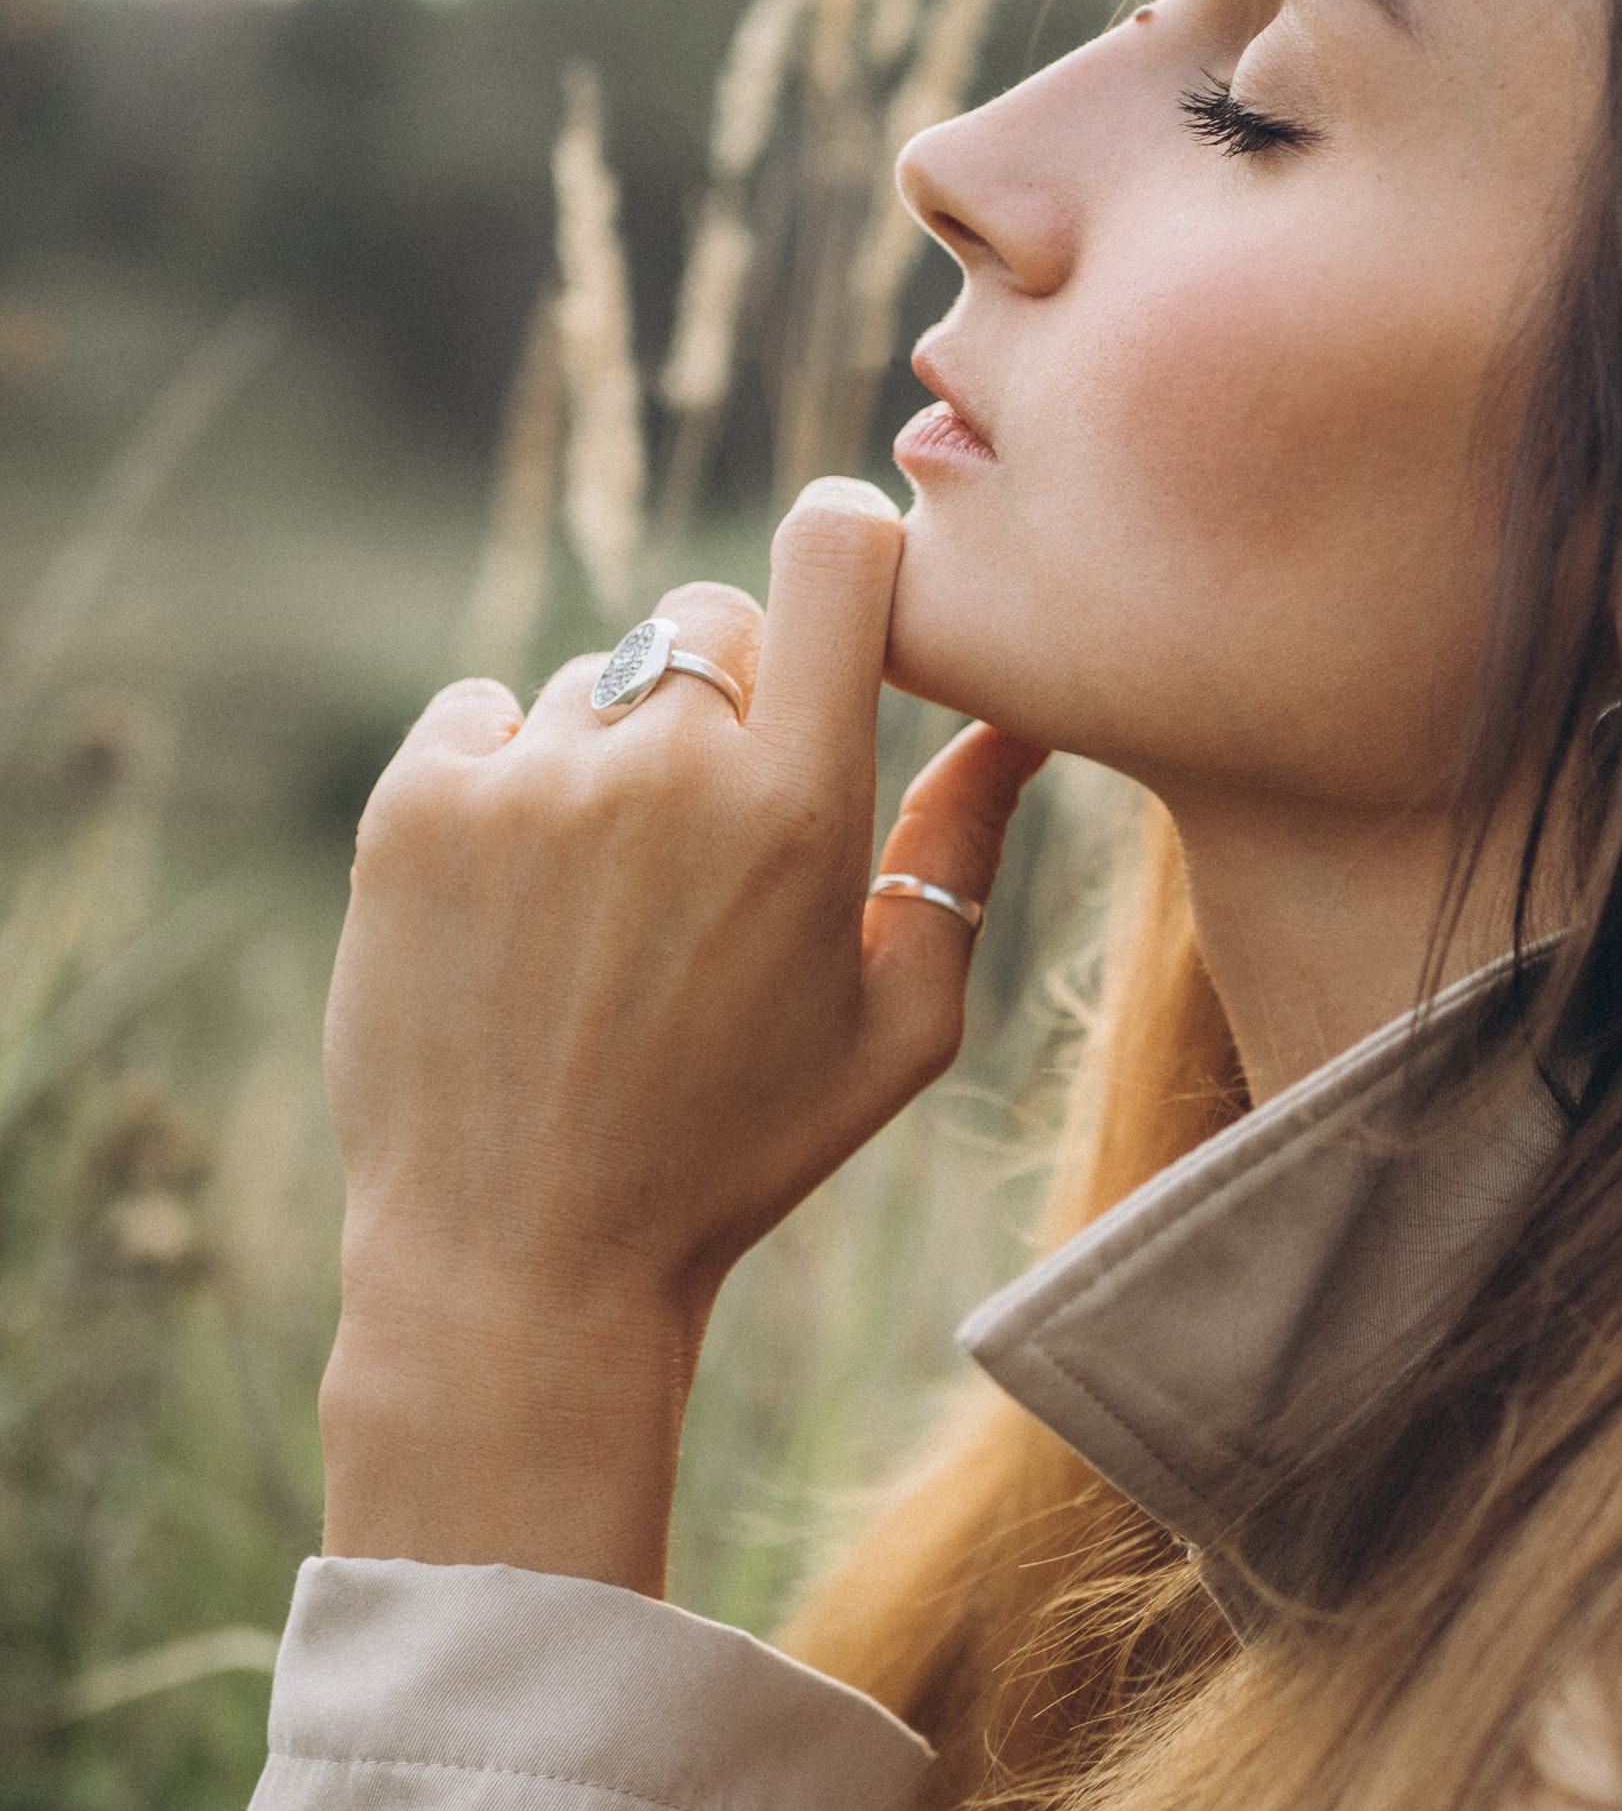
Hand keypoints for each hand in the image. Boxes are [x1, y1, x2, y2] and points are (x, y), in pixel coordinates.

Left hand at [318, 476, 1045, 1592]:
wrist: (519, 1261)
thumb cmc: (740, 1150)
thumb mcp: (900, 1025)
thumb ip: (964, 848)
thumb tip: (1020, 712)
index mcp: (799, 809)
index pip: (836, 549)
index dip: (849, 551)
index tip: (847, 604)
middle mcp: (662, 767)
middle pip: (713, 615)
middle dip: (732, 687)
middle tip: (717, 830)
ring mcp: (526, 780)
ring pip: (596, 681)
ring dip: (613, 754)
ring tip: (605, 909)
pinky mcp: (412, 806)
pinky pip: (481, 712)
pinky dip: (503, 776)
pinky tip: (520, 900)